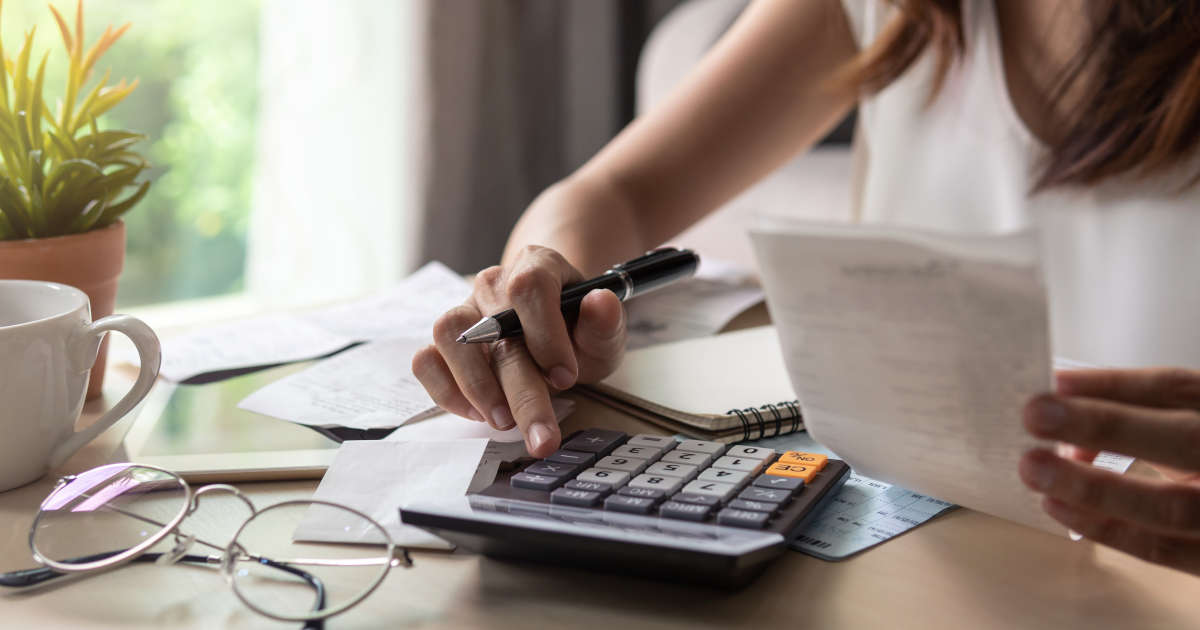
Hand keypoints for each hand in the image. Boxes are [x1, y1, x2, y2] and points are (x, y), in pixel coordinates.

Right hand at [412, 245, 626, 456]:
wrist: (554, 336)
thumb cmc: (577, 333)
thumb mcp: (602, 333)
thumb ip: (605, 322)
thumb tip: (600, 303)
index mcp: (537, 266)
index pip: (529, 285)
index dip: (546, 333)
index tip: (566, 377)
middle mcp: (494, 284)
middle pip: (494, 325)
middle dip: (522, 390)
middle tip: (542, 435)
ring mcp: (464, 310)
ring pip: (448, 335)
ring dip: (476, 385)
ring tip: (504, 420)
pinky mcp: (443, 342)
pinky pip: (426, 360)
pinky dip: (446, 391)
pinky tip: (477, 413)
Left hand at [1019, 367, 1199, 574]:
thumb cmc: (1196, 459)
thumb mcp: (1183, 426)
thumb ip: (1137, 422)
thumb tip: (1066, 434)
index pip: (1178, 388)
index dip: (1115, 384)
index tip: (1055, 382)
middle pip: (1183, 439)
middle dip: (1104, 426)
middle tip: (1036, 416)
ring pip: (1171, 506)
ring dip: (1093, 487)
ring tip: (1034, 469)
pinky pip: (1162, 549)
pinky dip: (1106, 528)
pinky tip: (1059, 507)